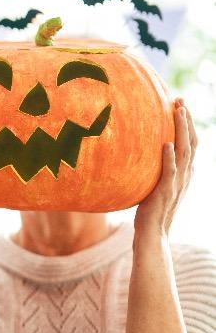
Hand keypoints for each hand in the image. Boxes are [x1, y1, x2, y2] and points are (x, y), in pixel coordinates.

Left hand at [136, 99, 195, 236]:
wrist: (152, 233)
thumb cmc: (150, 210)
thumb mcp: (155, 185)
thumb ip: (155, 171)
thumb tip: (141, 156)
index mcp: (183, 173)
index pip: (190, 143)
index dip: (187, 124)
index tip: (180, 105)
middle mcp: (184, 175)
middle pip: (191, 142)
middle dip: (186, 120)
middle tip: (180, 99)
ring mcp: (176, 183)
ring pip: (184, 151)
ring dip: (182, 130)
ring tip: (178, 111)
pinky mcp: (165, 191)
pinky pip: (170, 172)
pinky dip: (170, 158)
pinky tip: (167, 145)